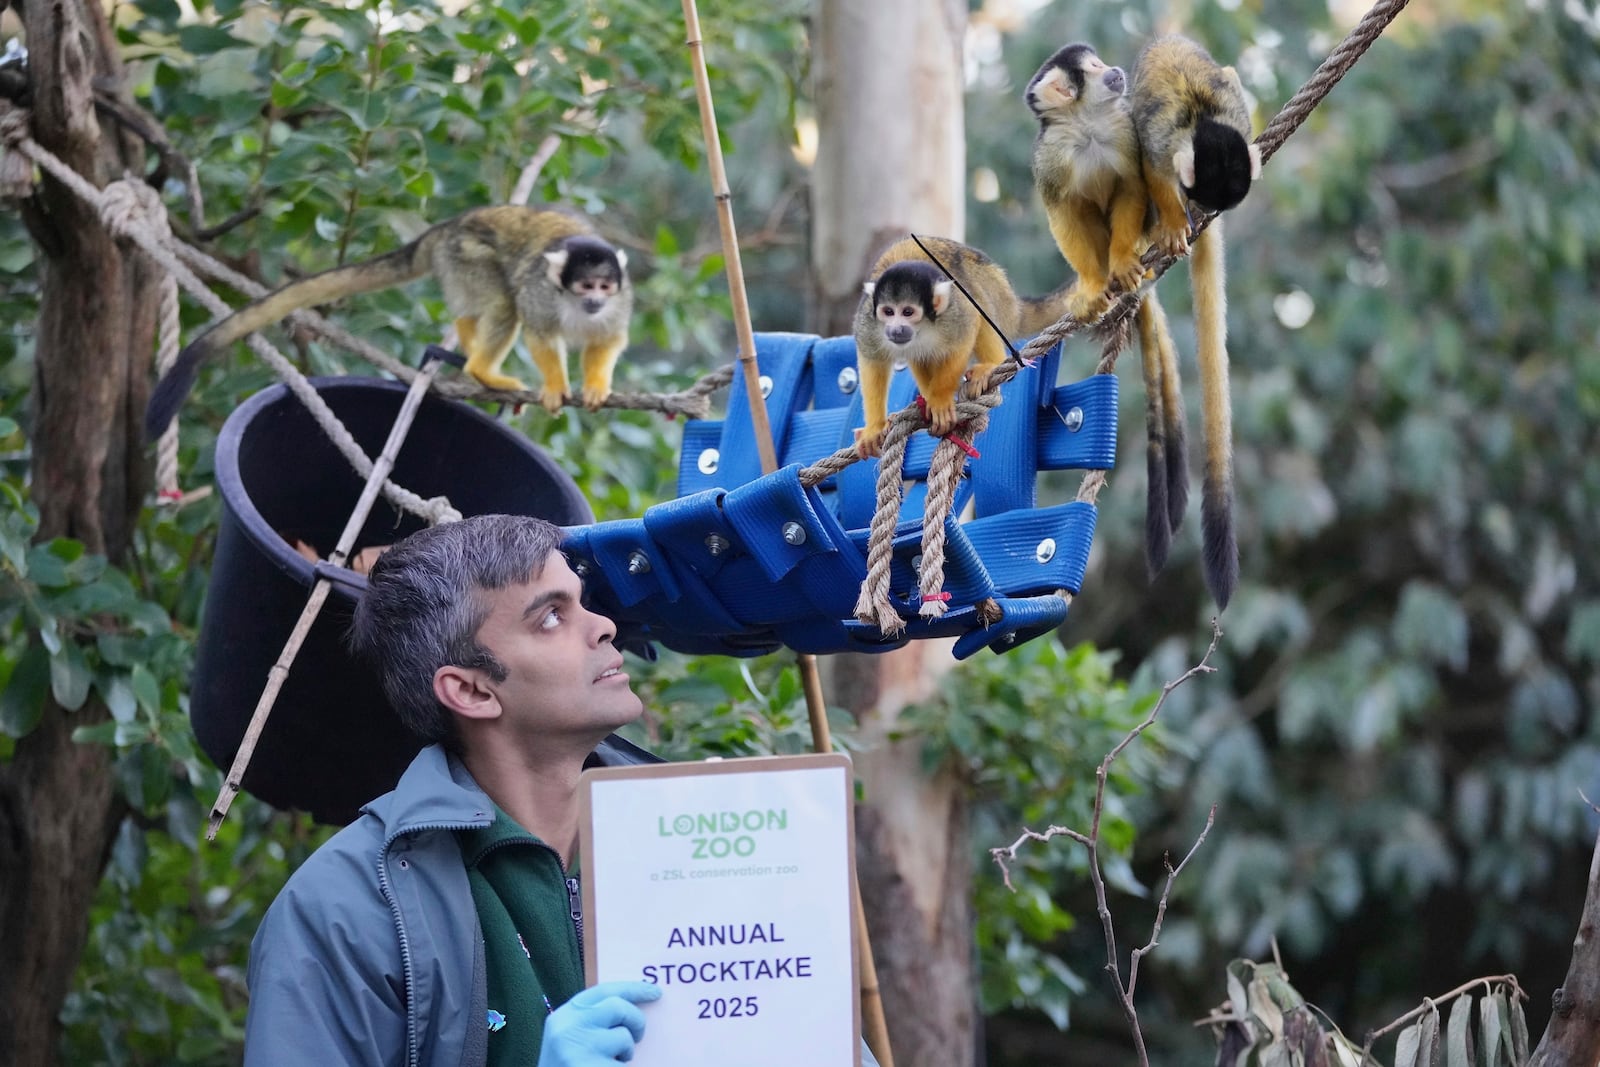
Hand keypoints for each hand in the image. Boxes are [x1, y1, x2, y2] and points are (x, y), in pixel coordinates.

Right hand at [539, 981, 661, 1064]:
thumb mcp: (568, 1038)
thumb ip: (590, 1020)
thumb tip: (631, 1004)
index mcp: (562, 1017)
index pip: (603, 991)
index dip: (632, 988)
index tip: (655, 991)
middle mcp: (568, 1030)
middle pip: (618, 1006)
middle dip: (636, 1020)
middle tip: (638, 1036)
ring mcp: (579, 1051)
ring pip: (623, 1038)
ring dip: (626, 1052)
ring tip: (612, 1063)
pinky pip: (623, 1065)